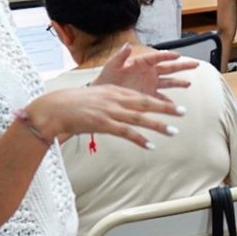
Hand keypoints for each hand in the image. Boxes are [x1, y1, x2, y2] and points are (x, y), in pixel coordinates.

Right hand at [27, 85, 182, 148]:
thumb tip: (121, 103)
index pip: (141, 95)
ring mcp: (110, 111)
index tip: (172, 105)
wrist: (53, 108)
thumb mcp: (95, 95)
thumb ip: (110, 97)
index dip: (158, 99)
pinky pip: (125, 132)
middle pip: (146, 103)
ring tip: (173, 131)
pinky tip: (150, 145)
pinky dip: (139, 139)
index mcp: (113, 91)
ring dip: (158, 125)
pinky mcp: (103, 123)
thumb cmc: (72, 103)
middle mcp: (115, 99)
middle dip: (166, 108)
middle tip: (183, 112)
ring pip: (140, 118)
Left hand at [94, 45, 192, 97]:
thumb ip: (120, 56)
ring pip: (168, 83)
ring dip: (178, 83)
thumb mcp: (112, 65)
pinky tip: (174, 106)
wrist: (102, 95)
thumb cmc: (106, 78)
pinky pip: (161, 98)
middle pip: (169, 68)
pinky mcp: (148, 96)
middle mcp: (148, 73)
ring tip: (188, 83)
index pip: (157, 58)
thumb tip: (127, 45)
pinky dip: (168, 102)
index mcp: (141, 63)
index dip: (167, 56)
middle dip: (182, 66)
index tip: (177, 55)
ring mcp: (150, 85)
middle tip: (195, 64)